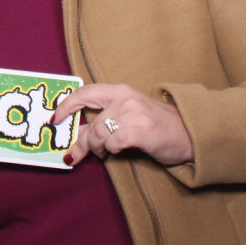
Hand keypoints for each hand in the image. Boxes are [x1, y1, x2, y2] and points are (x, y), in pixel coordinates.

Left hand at [52, 83, 194, 167]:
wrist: (190, 133)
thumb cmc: (156, 125)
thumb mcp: (128, 114)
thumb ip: (104, 119)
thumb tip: (77, 133)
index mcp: (120, 91)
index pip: (85, 92)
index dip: (67, 105)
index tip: (55, 118)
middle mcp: (126, 99)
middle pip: (91, 122)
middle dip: (81, 141)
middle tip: (76, 153)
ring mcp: (135, 114)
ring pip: (100, 134)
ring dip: (97, 148)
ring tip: (104, 152)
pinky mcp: (143, 132)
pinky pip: (114, 142)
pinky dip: (111, 150)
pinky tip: (116, 151)